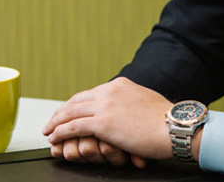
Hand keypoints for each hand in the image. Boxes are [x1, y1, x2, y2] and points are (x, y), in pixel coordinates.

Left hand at [42, 77, 175, 162]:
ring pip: (70, 112)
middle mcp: (109, 91)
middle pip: (76, 100)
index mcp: (120, 85)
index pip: (90, 93)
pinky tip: (54, 137)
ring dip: (56, 122)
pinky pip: (73, 127)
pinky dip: (60, 132)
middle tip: (51, 121)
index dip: (75, 104)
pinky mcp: (102, 122)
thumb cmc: (167, 121)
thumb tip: (127, 111)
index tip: (68, 111)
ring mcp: (105, 106)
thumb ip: (131, 102)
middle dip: (61, 112)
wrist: (175, 127)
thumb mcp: (146, 102)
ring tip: (48, 131)